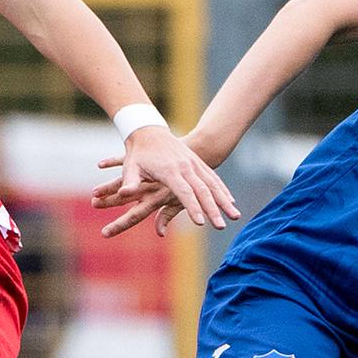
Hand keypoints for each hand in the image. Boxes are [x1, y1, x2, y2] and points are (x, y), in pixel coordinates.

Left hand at [93, 127, 236, 235]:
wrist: (149, 131)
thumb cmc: (138, 154)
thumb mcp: (130, 168)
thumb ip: (129, 182)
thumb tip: (123, 193)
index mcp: (170, 170)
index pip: (184, 191)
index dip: (192, 207)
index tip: (200, 222)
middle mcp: (185, 167)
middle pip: (203, 190)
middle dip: (213, 209)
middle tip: (221, 226)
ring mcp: (194, 163)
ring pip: (212, 184)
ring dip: (224, 201)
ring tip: (235, 216)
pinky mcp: (197, 162)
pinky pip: (213, 178)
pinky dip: (223, 190)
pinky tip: (231, 202)